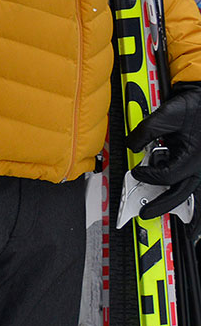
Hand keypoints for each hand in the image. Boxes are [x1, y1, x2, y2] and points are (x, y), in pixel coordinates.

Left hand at [129, 82, 200, 219]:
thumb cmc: (191, 106)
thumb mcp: (165, 115)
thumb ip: (145, 132)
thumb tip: (132, 145)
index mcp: (192, 158)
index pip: (165, 176)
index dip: (147, 175)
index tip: (136, 171)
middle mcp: (199, 166)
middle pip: (180, 194)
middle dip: (162, 206)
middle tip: (144, 215)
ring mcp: (200, 166)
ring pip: (189, 192)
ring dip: (180, 206)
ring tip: (174, 220)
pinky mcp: (198, 162)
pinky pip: (191, 184)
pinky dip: (185, 193)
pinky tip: (179, 201)